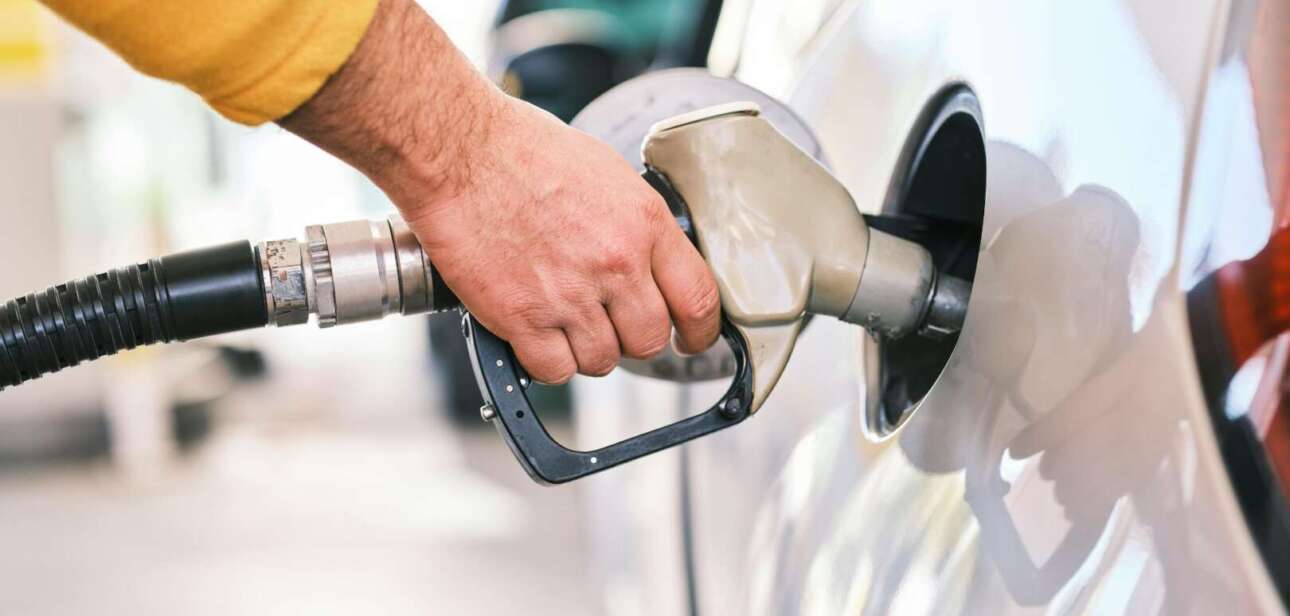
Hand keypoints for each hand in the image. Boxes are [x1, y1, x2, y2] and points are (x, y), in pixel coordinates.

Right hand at [280, 0, 719, 382]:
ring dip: (586, 350)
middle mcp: (615, 263)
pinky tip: (535, 335)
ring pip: (602, 361)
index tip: (691, 340)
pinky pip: (554, 371)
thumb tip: (652, 263)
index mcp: (644, 224)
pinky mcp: (522, 318)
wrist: (459, 152)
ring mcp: (569, 295)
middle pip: (650, 341)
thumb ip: (637, 225)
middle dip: (632, 339)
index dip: (700, 332)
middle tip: (610, 324)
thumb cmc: (523, 150)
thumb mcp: (607, 174)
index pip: (699, 300)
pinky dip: (546, 361)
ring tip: (563, 321)